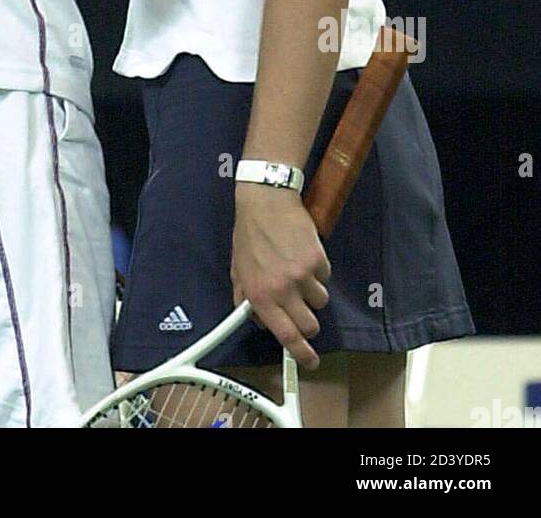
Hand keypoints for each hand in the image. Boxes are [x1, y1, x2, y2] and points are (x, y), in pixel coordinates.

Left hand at [232, 183, 330, 368]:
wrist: (266, 201)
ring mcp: (303, 275)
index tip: (310, 362)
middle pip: (309, 325)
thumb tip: (258, 320)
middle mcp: (283, 289)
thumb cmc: (248, 235)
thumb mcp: (237, 269)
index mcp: (260, 295)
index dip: (301, 354)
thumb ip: (245, 297)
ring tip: (298, 273)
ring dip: (311, 294)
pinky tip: (303, 256)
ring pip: (320, 301)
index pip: (286, 336)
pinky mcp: (318, 259)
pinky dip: (317, 272)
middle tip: (301, 310)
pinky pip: (324, 277)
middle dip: (308, 323)